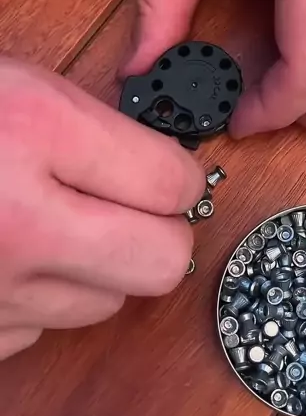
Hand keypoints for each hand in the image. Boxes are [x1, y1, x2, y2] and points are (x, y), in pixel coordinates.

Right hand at [0, 57, 203, 359]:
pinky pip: (45, 330)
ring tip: (56, 230)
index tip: (167, 176)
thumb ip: (94, 126)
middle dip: (162, 234)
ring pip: (108, 304)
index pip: (170, 182)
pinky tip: (12, 261)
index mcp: (36, 130)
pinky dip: (41, 299)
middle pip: (162, 262)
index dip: (179, 178)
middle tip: (132, 211)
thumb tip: (162, 170)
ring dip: (99, 271)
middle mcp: (21, 219)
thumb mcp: (18, 85)